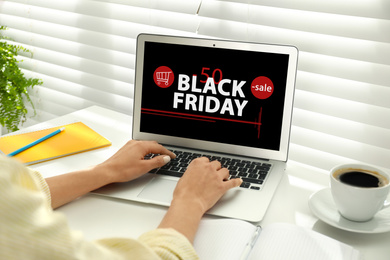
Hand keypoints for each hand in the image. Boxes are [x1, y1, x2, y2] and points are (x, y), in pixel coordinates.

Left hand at [46, 140, 174, 208]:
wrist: (107, 172)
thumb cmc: (122, 170)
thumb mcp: (144, 167)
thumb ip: (157, 162)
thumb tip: (165, 158)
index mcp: (141, 146)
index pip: (159, 147)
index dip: (167, 152)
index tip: (172, 156)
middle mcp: (135, 143)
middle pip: (152, 144)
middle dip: (161, 150)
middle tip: (167, 156)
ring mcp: (129, 145)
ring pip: (145, 145)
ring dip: (153, 150)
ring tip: (158, 156)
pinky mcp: (125, 149)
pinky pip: (139, 147)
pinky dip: (145, 151)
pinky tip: (145, 156)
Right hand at [173, 157, 241, 212]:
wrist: (188, 203)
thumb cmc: (183, 193)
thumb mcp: (183, 178)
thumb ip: (192, 174)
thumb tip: (194, 175)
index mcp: (198, 164)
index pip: (206, 160)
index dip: (207, 166)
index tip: (207, 170)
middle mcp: (208, 168)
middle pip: (217, 164)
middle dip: (216, 169)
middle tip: (214, 175)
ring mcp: (216, 177)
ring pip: (225, 171)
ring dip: (224, 175)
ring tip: (223, 178)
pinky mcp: (222, 187)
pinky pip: (233, 182)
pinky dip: (237, 182)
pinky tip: (239, 181)